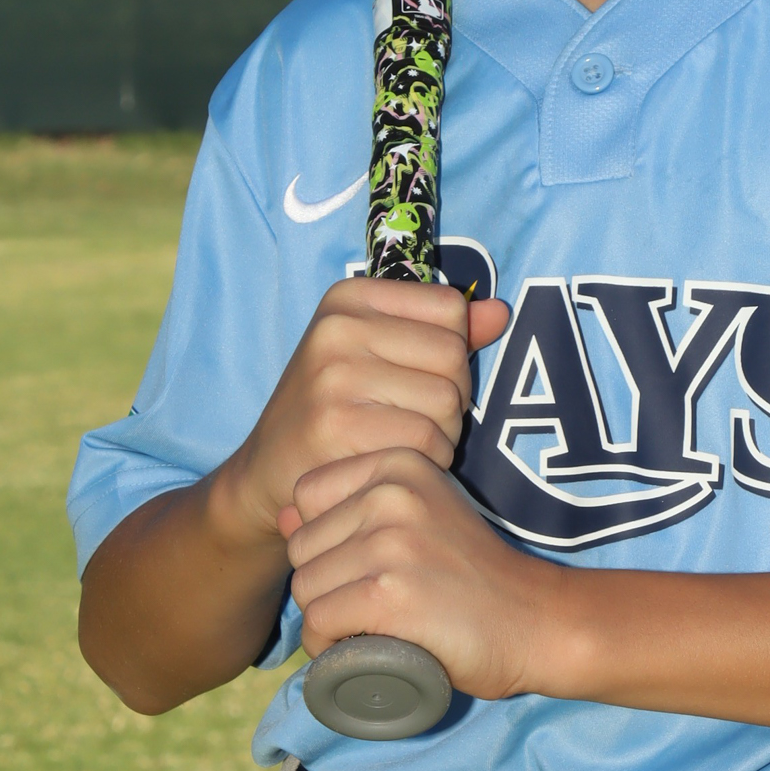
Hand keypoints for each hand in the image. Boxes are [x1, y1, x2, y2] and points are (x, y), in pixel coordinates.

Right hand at [215, 279, 510, 548]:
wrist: (269, 472)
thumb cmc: (335, 409)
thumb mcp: (380, 355)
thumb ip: (442, 332)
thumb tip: (500, 312)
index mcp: (349, 298)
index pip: (451, 308)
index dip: (452, 351)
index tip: (417, 375)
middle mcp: (337, 328)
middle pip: (454, 356)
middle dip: (452, 398)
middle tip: (414, 419)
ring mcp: (333, 376)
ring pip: (447, 403)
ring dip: (443, 435)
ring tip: (403, 442)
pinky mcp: (337, 427)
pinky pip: (426, 443)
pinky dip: (426, 463)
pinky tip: (394, 464)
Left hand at [283, 447, 567, 704]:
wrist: (536, 620)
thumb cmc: (473, 575)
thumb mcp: (421, 518)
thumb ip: (355, 508)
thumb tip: (283, 516)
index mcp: (398, 463)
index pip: (305, 496)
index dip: (325, 540)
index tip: (368, 565)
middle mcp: (391, 493)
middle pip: (301, 548)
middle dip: (324, 585)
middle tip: (373, 605)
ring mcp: (390, 542)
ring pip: (306, 590)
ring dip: (328, 621)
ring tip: (372, 628)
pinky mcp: (388, 594)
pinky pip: (320, 625)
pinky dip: (331, 649)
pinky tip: (363, 649)